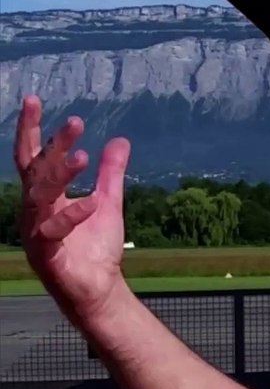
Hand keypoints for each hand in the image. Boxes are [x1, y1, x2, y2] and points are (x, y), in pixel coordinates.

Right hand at [13, 95, 132, 320]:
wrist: (99, 289)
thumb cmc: (95, 247)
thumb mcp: (109, 202)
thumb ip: (111, 173)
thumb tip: (120, 140)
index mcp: (45, 196)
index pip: (33, 155)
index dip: (31, 128)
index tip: (33, 98)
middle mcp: (34, 209)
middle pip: (36, 169)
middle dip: (53, 144)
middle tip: (75, 121)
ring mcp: (36, 230)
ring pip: (40, 195)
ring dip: (61, 175)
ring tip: (85, 156)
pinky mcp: (46, 253)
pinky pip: (53, 230)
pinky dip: (73, 215)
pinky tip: (92, 202)